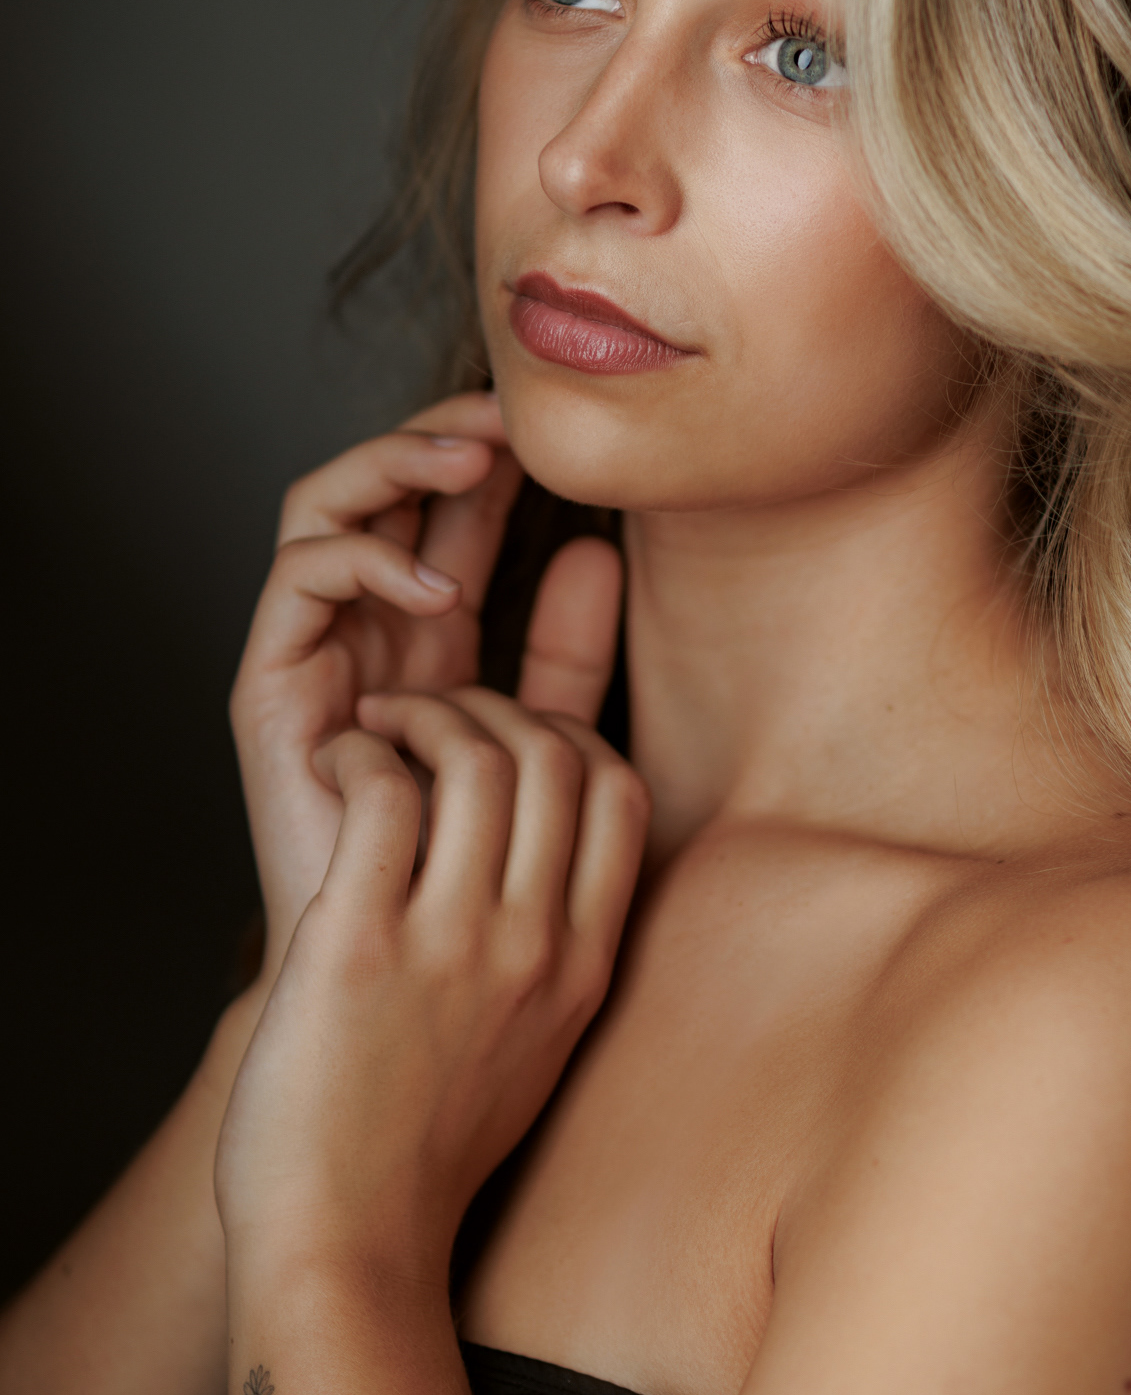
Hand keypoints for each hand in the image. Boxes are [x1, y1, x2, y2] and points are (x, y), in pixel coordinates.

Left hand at [215, 687, 649, 1275]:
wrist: (347, 1243)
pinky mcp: (359, 946)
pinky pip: (382, 795)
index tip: (501, 740)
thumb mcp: (537, 1050)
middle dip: (484, 706)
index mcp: (584, 966)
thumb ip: (556, 956)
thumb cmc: (422, 1151)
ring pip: (474, 755)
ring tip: (373, 733)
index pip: (622, 793)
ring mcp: (452, 946)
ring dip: (415, 714)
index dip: (565, 733)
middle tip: (423, 721)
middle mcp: (534, 948)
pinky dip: (357, 755)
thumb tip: (548, 868)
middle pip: (552, 753)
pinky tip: (334, 769)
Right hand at [229, 392, 623, 987]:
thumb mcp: (539, 737)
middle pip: (382, 481)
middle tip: (511, 413)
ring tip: (471, 462)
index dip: (498, 451)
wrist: (391, 981)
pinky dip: (367, 556)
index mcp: (424, 627)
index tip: (568, 428)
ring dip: (397, 463)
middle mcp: (360, 623)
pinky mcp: (270, 682)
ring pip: (325, 502)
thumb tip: (596, 550)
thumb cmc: (467, 865)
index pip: (450, 504)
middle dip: (443, 429)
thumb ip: (567, 656)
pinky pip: (297, 578)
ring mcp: (312, 647)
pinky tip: (438, 583)